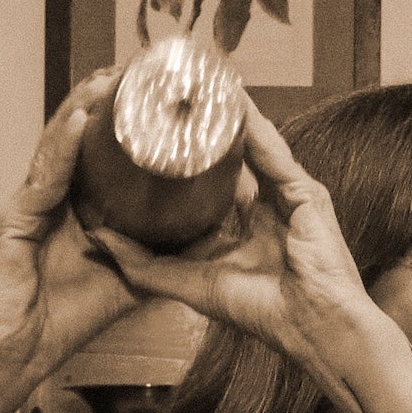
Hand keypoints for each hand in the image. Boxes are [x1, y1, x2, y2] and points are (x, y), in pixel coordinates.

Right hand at [0, 68, 145, 387]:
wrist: (18, 353)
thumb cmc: (63, 319)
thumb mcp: (128, 284)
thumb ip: (161, 261)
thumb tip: (206, 246)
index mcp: (73, 205)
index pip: (100, 152)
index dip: (123, 121)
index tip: (155, 94)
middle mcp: (50, 194)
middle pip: (78, 136)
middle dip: (105, 101)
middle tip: (137, 68)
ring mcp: (30, 202)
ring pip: (58, 144)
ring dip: (85, 108)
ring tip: (112, 79)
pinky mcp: (14, 218)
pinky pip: (43, 177)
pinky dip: (62, 148)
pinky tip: (79, 122)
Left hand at [103, 102, 390, 393]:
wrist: (313, 327)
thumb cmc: (264, 314)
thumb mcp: (189, 284)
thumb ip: (144, 264)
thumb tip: (98, 238)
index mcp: (238, 233)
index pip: (202, 188)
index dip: (177, 165)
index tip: (144, 139)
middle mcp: (263, 210)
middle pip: (227, 160)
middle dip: (200, 133)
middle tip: (169, 100)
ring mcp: (286, 198)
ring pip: (251, 147)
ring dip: (225, 118)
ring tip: (198, 86)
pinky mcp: (305, 192)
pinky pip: (273, 152)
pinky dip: (253, 126)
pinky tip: (232, 102)